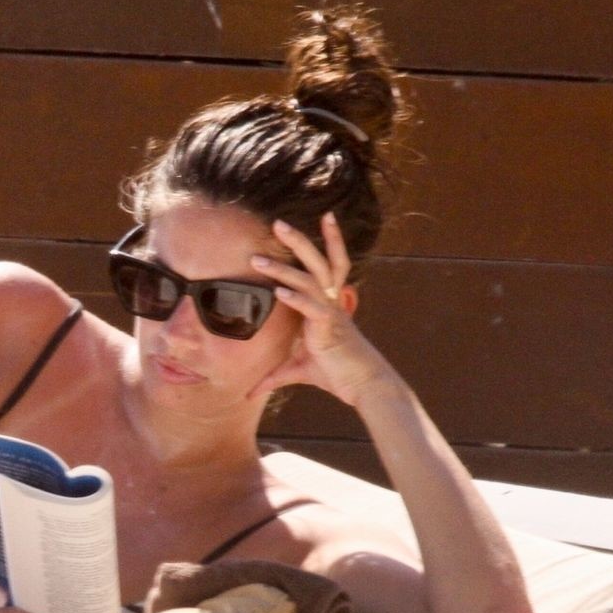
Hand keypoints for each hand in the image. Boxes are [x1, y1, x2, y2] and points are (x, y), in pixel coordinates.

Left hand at [248, 212, 398, 409]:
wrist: (364, 387)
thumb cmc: (336, 375)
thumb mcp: (297, 372)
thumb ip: (272, 378)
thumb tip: (249, 393)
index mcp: (326, 304)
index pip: (326, 265)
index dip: (326, 241)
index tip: (317, 219)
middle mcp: (331, 302)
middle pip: (318, 262)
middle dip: (299, 241)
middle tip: (277, 222)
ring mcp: (331, 313)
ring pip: (308, 281)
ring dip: (282, 269)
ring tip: (257, 259)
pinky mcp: (329, 329)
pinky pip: (311, 309)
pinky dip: (295, 300)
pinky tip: (278, 292)